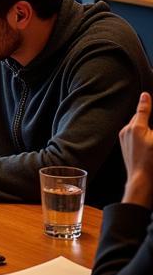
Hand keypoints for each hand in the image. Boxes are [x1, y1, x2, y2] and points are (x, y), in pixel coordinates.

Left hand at [120, 92, 152, 207]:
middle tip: (149, 117)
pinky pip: (133, 133)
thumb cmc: (151, 161)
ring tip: (149, 138)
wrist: (141, 179)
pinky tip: (146, 141)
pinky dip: (140, 133)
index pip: (143, 110)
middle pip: (139, 118)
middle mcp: (126, 130)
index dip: (146, 103)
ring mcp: (124, 137)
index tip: (146, 94)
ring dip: (143, 125)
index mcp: (136, 127)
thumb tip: (145, 101)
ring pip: (136, 126)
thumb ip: (146, 117)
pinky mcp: (124, 144)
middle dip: (146, 115)